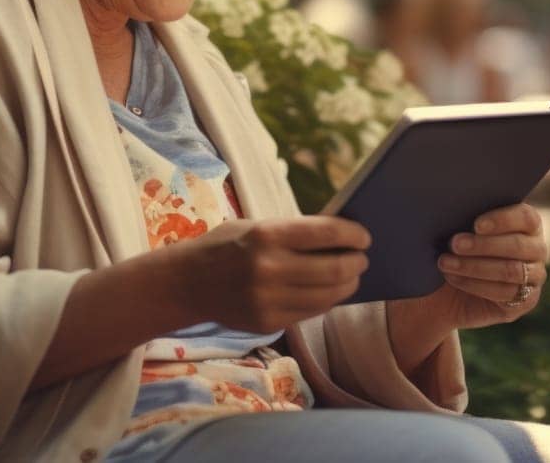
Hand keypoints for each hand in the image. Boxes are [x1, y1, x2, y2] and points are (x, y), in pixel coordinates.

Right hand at [168, 216, 370, 333]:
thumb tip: (342, 238)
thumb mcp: (256, 226)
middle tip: (362, 258)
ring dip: (347, 285)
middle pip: (334, 269)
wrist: (185, 282)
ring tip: (350, 276)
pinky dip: (326, 301)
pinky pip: (310, 313)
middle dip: (357, 263)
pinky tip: (328, 292)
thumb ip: (294, 233)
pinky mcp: (268, 323)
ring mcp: (268, 300)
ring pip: (328, 296)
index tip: (365, 236)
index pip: (327, 233)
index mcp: (267, 235)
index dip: (354, 235)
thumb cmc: (225, 246)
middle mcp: (269, 268)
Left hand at [418, 200, 548, 330]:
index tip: (476, 225)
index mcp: (526, 223)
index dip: (502, 220)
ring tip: (446, 263)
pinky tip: (454, 278)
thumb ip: (466, 217)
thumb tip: (453, 206)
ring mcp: (534, 276)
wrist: (447, 290)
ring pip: (511, 270)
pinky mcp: (526, 301)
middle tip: (454, 244)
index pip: (526, 217)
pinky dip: (475, 285)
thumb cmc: (455, 249)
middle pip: (518, 245)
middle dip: (483, 245)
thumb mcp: (459, 230)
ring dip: (475, 266)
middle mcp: (536, 248)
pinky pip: (505, 293)